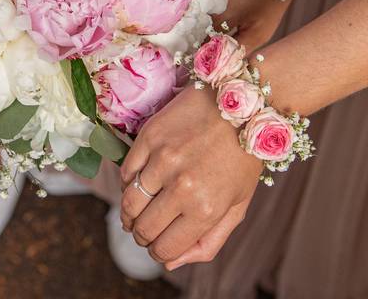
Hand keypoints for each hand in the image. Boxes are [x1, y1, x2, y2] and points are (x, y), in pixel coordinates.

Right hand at [119, 85, 260, 268]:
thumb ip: (208, 241)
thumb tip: (170, 263)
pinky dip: (128, 183)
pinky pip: (125, 173)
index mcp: (206, 209)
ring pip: (128, 203)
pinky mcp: (149, 138)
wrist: (241, 103)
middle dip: (142, 235)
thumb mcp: (237, 206)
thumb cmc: (242, 158)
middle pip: (142, 229)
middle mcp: (182, 187)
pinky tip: (141, 181)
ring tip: (138, 210)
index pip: (163, 249)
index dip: (158, 251)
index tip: (159, 244)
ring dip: (130, 212)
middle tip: (146, 228)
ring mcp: (162, 161)